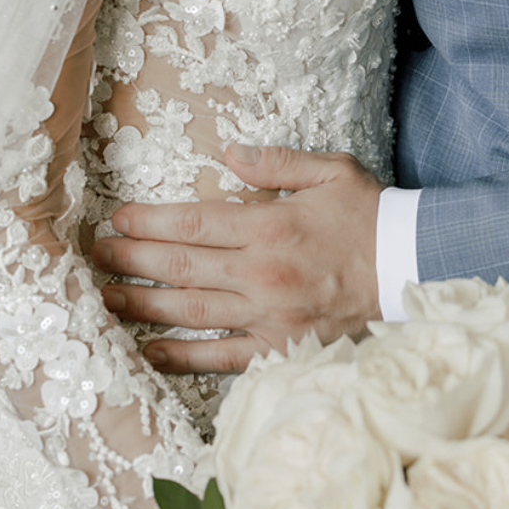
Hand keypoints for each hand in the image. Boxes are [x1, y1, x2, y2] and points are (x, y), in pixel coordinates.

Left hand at [91, 145, 382, 372]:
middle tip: (96, 256)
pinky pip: (222, 357)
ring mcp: (269, 315)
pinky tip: (151, 352)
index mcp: (269, 226)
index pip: (193, 222)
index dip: (149, 222)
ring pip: (191, 312)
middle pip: (181, 267)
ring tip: (106, 299)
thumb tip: (229, 152)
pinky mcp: (280, 347)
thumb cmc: (370, 216)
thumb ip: (276, 162)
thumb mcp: (330, 171)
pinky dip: (183, 357)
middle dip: (132, 260)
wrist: (412, 269)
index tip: (117, 220)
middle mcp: (262, 273)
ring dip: (143, 305)